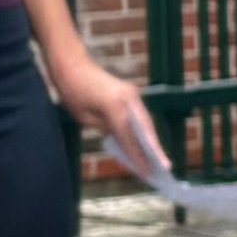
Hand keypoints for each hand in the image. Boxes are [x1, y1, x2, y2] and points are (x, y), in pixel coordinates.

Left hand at [48, 52, 156, 169]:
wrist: (72, 64)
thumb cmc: (73, 91)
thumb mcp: (84, 117)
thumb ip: (106, 128)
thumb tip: (123, 141)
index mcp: (114, 105)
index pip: (128, 136)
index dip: (137, 155)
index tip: (146, 172)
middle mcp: (128, 98)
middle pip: (145, 128)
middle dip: (154, 148)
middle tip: (164, 168)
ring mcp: (132, 94)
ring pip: (146, 121)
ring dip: (152, 139)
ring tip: (159, 159)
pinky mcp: (131, 93)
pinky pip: (141, 115)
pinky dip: (144, 129)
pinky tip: (147, 142)